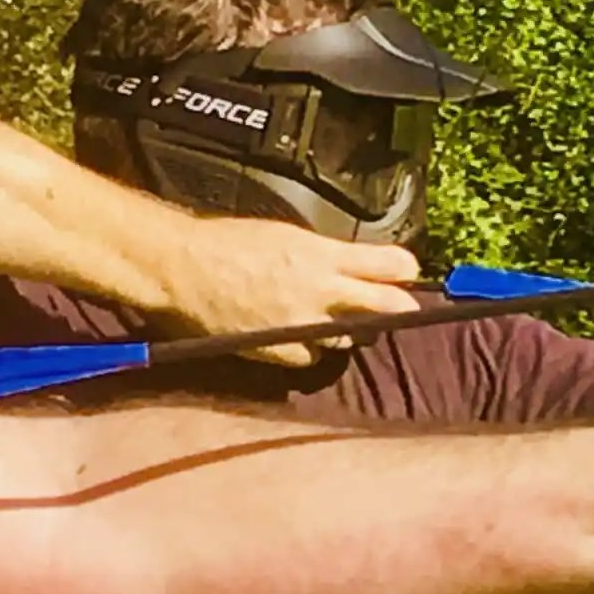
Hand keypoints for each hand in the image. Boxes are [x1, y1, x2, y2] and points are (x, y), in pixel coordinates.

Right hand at [154, 215, 424, 364]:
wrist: (183, 269)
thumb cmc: (226, 244)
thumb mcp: (283, 236)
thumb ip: (321, 255)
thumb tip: (347, 266)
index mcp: (318, 254)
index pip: (382, 264)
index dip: (402, 269)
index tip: (410, 271)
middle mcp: (318, 290)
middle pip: (381, 306)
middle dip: (397, 308)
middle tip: (405, 309)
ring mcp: (302, 324)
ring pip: (349, 335)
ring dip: (351, 329)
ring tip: (341, 321)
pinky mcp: (282, 350)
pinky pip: (314, 357)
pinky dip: (314, 349)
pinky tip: (304, 338)